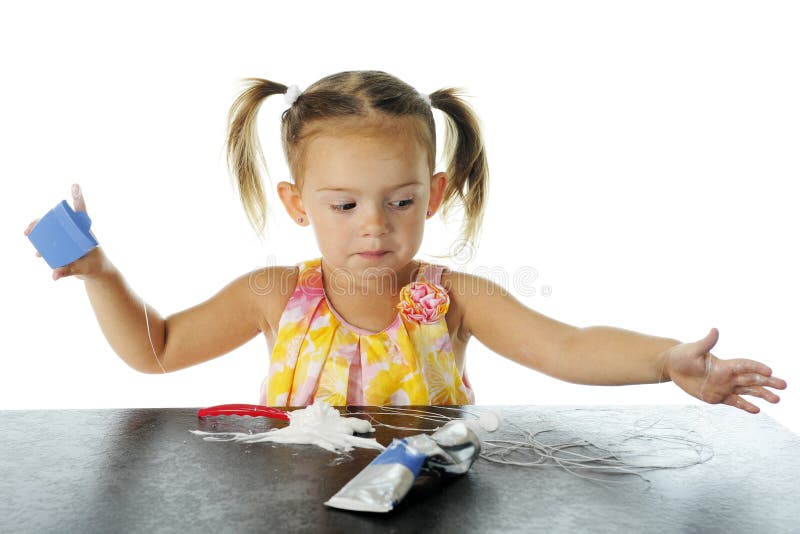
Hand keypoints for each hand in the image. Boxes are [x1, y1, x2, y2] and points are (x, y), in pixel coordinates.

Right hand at [24, 183, 106, 280]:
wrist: (95, 273)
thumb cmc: (94, 266)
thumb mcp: (83, 268)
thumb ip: (69, 270)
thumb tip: (54, 275)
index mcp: (84, 231)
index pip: (81, 211)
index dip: (77, 197)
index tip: (75, 185)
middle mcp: (75, 232)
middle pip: (58, 220)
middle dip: (42, 220)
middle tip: (30, 229)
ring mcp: (68, 239)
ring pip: (52, 230)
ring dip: (39, 231)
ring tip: (29, 235)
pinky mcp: (63, 247)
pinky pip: (50, 242)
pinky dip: (42, 245)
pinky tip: (39, 253)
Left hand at [664, 328, 786, 413]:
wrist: (673, 366)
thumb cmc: (683, 355)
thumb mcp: (694, 349)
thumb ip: (706, 342)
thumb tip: (715, 330)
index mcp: (724, 364)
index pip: (745, 365)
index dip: (756, 367)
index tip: (769, 371)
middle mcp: (728, 376)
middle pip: (752, 379)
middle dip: (768, 382)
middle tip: (784, 385)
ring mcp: (724, 387)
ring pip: (747, 391)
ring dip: (762, 395)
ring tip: (776, 399)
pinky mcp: (717, 397)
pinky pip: (734, 402)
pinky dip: (745, 406)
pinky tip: (757, 410)